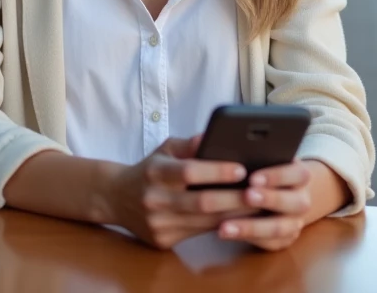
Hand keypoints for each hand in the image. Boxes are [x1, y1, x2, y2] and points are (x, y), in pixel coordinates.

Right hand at [105, 136, 256, 249]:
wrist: (115, 198)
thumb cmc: (149, 169)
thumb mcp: (164, 149)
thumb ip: (190, 144)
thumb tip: (214, 135)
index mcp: (155, 172)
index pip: (189, 172)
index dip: (217, 172)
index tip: (242, 169)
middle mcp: (154, 200)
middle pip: (201, 203)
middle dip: (235, 198)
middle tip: (261, 192)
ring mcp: (157, 224)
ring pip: (204, 222)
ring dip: (235, 215)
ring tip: (257, 205)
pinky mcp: (162, 241)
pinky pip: (198, 234)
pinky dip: (221, 226)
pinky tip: (239, 219)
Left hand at [218, 161, 313, 250]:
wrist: (278, 190)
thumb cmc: (262, 168)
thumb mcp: (263, 157)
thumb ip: (252, 154)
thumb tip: (226, 149)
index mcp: (300, 175)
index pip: (298, 174)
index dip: (276, 176)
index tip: (252, 177)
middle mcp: (302, 200)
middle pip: (294, 203)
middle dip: (269, 200)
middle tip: (245, 196)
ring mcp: (295, 222)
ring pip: (278, 228)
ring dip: (251, 227)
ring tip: (224, 226)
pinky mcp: (283, 240)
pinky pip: (269, 243)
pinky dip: (247, 238)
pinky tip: (225, 233)